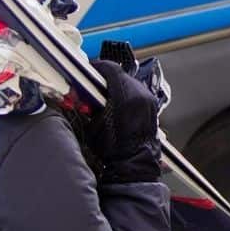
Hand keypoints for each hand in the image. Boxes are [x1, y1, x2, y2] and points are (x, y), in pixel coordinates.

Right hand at [87, 60, 162, 184]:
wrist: (134, 162)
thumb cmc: (114, 150)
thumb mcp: (94, 125)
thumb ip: (87, 105)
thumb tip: (77, 92)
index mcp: (125, 96)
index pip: (111, 69)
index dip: (97, 68)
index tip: (90, 70)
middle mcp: (140, 94)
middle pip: (120, 74)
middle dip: (105, 78)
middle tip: (92, 85)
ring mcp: (148, 99)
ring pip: (129, 82)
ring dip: (116, 86)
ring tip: (104, 96)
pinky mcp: (152, 105)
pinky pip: (137, 92)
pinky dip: (126, 94)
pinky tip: (117, 105)